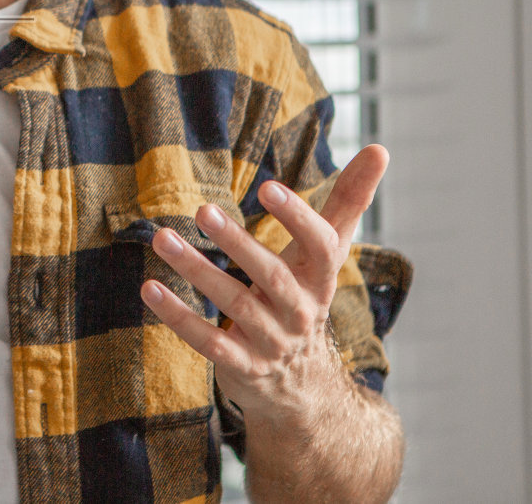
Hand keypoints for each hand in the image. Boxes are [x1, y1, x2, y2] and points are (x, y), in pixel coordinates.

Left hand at [138, 143, 389, 421]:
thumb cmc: (305, 293)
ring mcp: (270, 341)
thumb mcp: (328, 251)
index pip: (320, 247)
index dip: (297, 217)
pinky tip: (150, 288)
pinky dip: (178, 316)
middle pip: (270, 275)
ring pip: (233, 303)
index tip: (268, 186)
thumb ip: (348, 201)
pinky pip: (208, 340)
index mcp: (321, 279)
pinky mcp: (241, 365)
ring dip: (195, 269)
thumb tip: (381, 148)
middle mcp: (299, 311)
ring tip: (162, 238)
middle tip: (203, 209)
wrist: (300, 383)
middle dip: (237, 242)